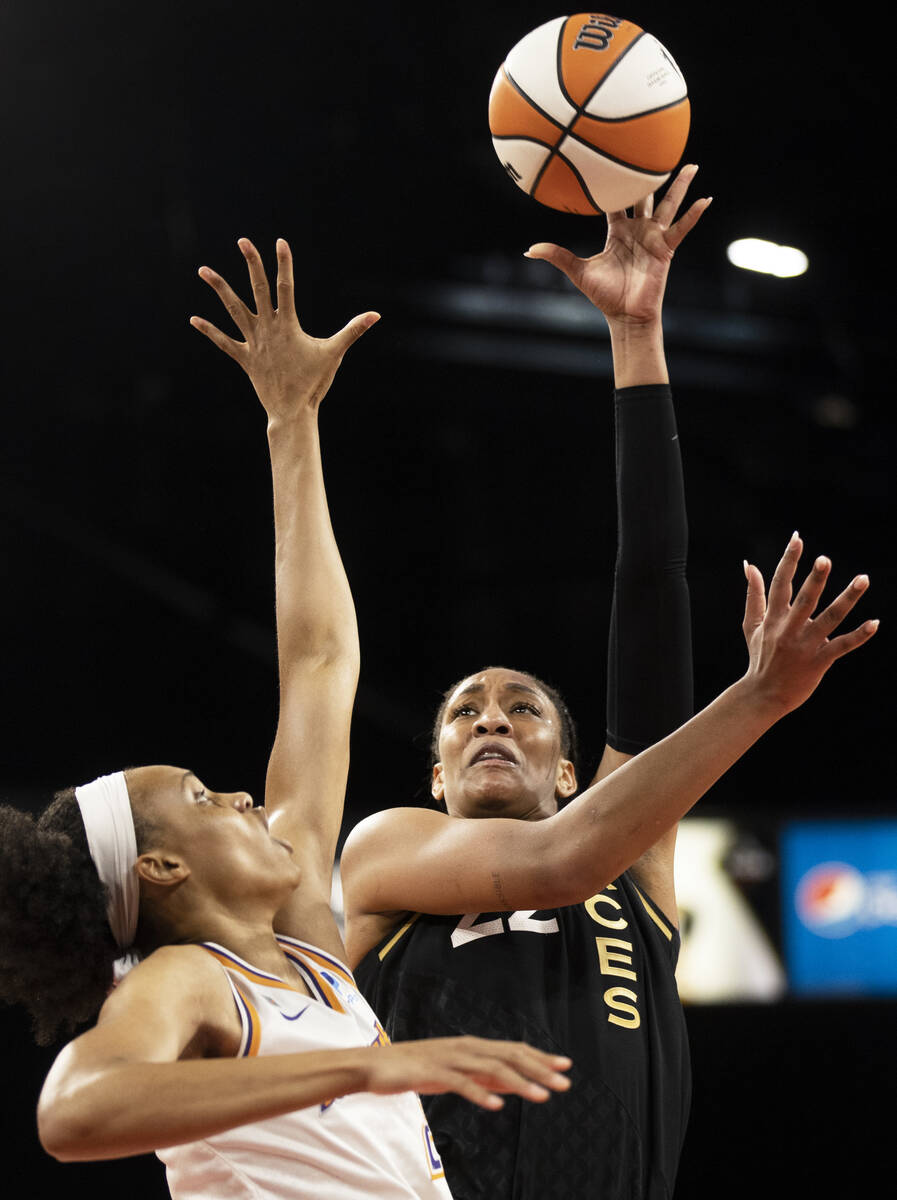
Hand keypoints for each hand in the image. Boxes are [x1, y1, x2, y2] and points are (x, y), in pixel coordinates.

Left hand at [190, 238, 378, 417]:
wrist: (292, 411)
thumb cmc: (315, 382)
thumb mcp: (334, 353)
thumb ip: (353, 330)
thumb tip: (376, 315)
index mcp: (288, 325)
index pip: (285, 287)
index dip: (284, 264)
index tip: (280, 242)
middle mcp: (268, 329)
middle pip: (257, 289)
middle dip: (251, 264)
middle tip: (243, 241)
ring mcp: (254, 343)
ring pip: (233, 310)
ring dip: (219, 289)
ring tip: (203, 270)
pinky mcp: (245, 358)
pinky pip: (224, 342)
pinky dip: (210, 331)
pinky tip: (194, 319)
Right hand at [364, 1036, 571, 1110]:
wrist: (376, 1065)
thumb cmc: (417, 1069)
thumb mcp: (456, 1073)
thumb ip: (483, 1077)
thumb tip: (513, 1086)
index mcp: (472, 1047)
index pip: (513, 1050)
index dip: (540, 1057)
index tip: (565, 1065)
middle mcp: (466, 1048)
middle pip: (509, 1056)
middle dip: (539, 1069)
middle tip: (566, 1082)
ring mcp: (450, 1058)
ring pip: (491, 1069)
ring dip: (519, 1082)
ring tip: (542, 1096)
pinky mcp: (433, 1072)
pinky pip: (461, 1083)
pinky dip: (480, 1093)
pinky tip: (498, 1105)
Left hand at [524, 163, 710, 325]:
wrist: (624, 315)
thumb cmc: (604, 295)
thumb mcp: (577, 271)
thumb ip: (556, 256)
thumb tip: (529, 250)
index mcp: (617, 231)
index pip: (615, 201)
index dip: (613, 182)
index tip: (613, 159)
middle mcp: (638, 230)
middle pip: (644, 196)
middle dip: (648, 175)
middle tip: (654, 149)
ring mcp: (654, 238)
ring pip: (668, 205)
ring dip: (680, 186)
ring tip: (692, 165)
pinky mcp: (666, 249)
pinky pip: (681, 229)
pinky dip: (693, 215)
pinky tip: (706, 199)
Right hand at [741, 533, 877, 716]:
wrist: (763, 695)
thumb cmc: (759, 657)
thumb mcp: (752, 625)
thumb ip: (753, 594)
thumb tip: (750, 565)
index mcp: (773, 618)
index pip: (779, 584)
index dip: (788, 560)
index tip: (797, 538)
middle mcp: (788, 629)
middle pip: (804, 600)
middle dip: (814, 579)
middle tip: (824, 559)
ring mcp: (805, 646)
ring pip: (829, 619)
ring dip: (847, 598)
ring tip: (863, 578)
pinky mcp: (819, 661)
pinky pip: (842, 646)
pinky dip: (859, 635)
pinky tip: (875, 623)